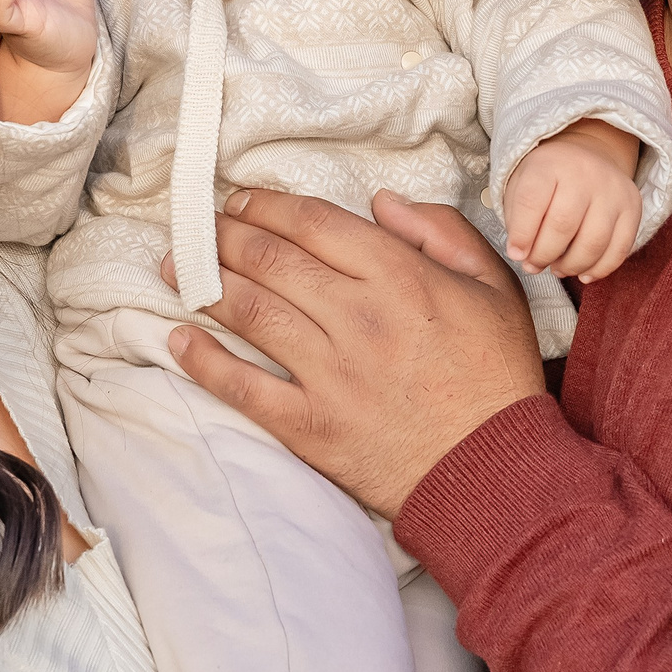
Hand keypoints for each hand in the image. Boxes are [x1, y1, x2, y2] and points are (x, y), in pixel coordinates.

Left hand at [163, 189, 544, 517]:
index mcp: (399, 277)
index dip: (268, 206)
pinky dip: (205, 362)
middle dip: (225, 236)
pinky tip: (178, 341)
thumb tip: (380, 203)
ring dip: (205, 283)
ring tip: (176, 268)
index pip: (314, 224)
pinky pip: (244, 387)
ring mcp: (330, 373)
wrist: (493, 470)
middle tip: (198, 227)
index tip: (241, 201)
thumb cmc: (495, 376)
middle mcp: (357, 317)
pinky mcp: (311, 425)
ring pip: (251, 312)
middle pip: (271, 260)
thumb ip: (441, 232)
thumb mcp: (494, 285)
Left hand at [500, 118, 643, 278]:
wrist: (587, 156)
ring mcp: (613, 190)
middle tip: (534, 265)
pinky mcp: (633, 207)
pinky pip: (619, 249)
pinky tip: (583, 273)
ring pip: (593, 242)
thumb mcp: (521, 185)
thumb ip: (518, 220)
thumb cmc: (548, 179)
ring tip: (557, 268)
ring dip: (571, 266)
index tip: (515, 254)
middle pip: (563, 225)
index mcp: (550, 164)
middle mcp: (585, 173)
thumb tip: (524, 257)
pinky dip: (600, 269)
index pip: (531, 202)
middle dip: (543, 255)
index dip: (521, 235)